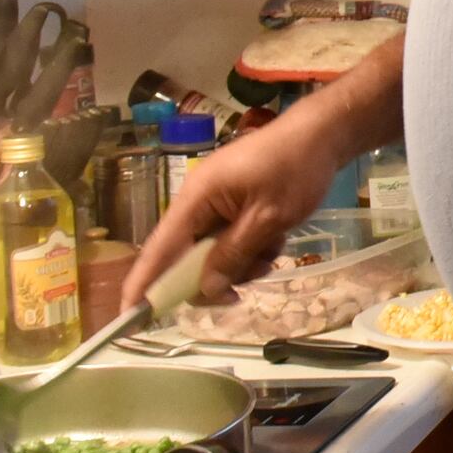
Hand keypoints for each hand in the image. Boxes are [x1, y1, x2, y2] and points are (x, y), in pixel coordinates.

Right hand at [124, 116, 346, 311]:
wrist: (323, 135)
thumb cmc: (295, 169)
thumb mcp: (268, 218)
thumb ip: (234, 254)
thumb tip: (205, 289)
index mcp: (196, 198)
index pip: (160, 248)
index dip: (144, 284)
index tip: (129, 316)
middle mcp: (199, 202)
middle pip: (188, 257)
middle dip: (216, 276)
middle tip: (241, 292)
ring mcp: (217, 204)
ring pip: (216, 254)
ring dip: (243, 262)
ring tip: (272, 248)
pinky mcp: (235, 207)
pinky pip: (233, 241)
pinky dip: (254, 247)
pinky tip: (278, 237)